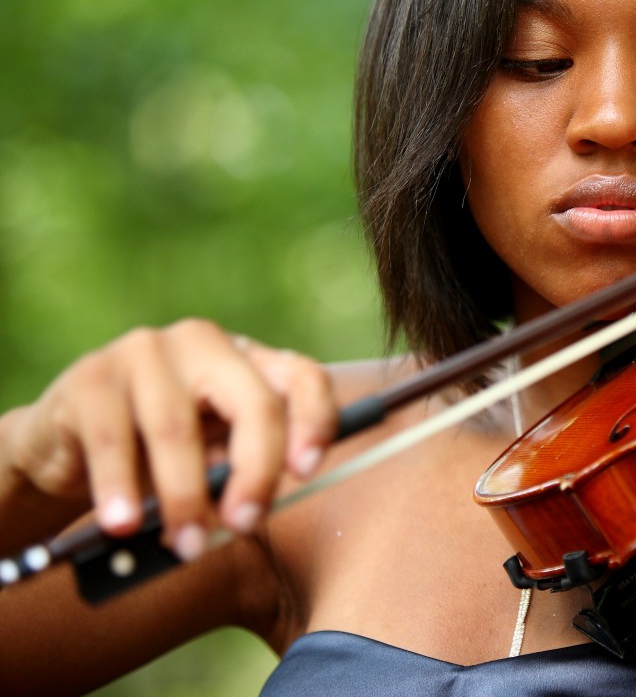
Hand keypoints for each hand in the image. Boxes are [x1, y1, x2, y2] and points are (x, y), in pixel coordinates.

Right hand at [0, 319, 336, 559]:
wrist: (67, 447)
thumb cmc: (156, 459)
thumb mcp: (210, 461)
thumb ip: (237, 474)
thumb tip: (249, 511)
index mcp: (249, 361)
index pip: (302, 377)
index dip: (315, 421)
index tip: (308, 471)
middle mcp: (205, 345)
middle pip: (254, 402)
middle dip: (256, 472)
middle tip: (243, 525)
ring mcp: (147, 352)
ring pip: (178, 428)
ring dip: (184, 496)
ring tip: (184, 544)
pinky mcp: (91, 376)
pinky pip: (111, 439)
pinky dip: (120, 488)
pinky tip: (122, 523)